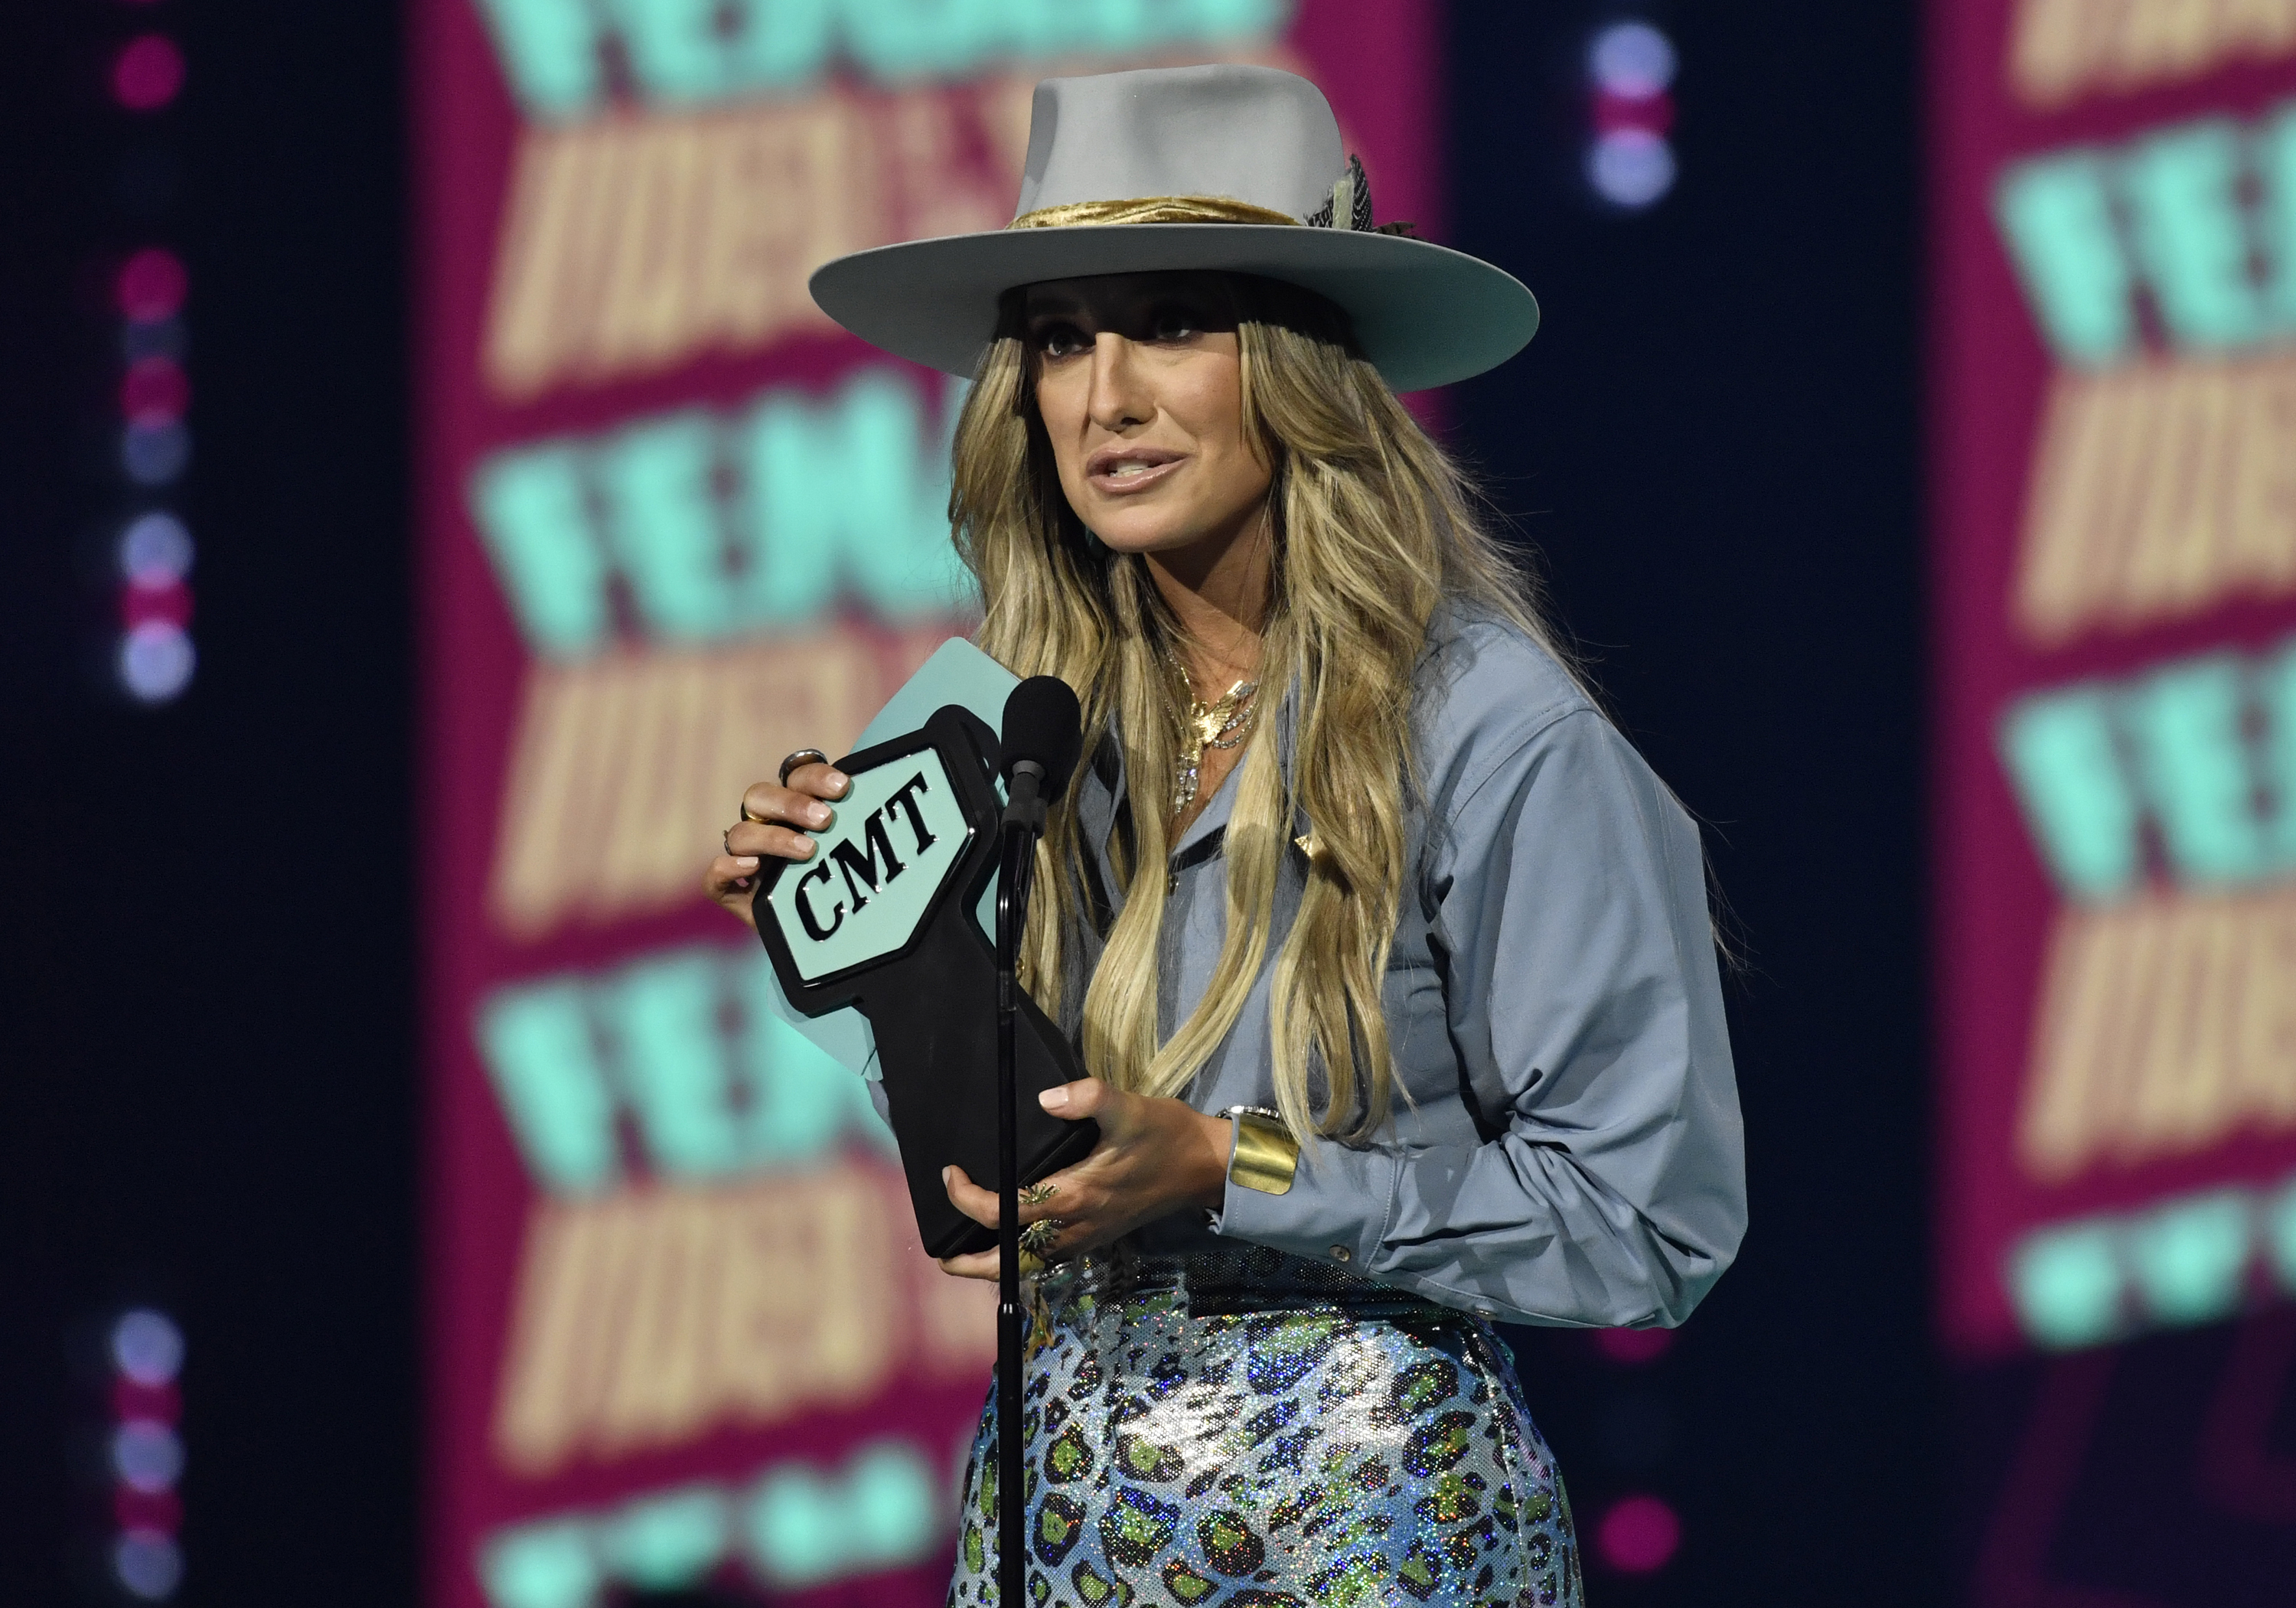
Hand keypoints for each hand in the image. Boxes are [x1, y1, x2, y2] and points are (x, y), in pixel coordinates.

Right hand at [704, 759, 851, 930]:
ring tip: (808, 851)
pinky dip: (726, 870)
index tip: (843, 787)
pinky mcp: (734, 894)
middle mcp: (765, 826)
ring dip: (772, 838)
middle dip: (792, 804)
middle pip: (759, 796)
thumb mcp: (857, 855)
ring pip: (739, 834)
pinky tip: (751, 868)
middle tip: (825, 820)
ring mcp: (746, 859)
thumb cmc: (847, 885)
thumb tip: (884, 811)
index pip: (796, 777)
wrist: (832, 934)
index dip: (815, 777)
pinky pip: (713, 879)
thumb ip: (860, 831)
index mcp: (795, 807)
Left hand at [937, 1078, 1232, 1280]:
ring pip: (1029, 1265)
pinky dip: (1022, 1258)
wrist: (1207, 1168)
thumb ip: (1088, 1098)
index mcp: (1074, 1196)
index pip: (1004, 1211)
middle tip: (941, 1253)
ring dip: (995, 1264)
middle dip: (971, 1262)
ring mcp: (1087, 1237)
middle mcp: (1075, 1226)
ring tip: (967, 1254)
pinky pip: (1049, 1259)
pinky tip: (1013, 1241)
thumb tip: (1045, 1099)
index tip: (950, 1174)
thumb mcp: (1130, 1108)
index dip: (968, 1199)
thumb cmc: (1168, 1137)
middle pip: (1009, 1259)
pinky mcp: (1098, 1236)